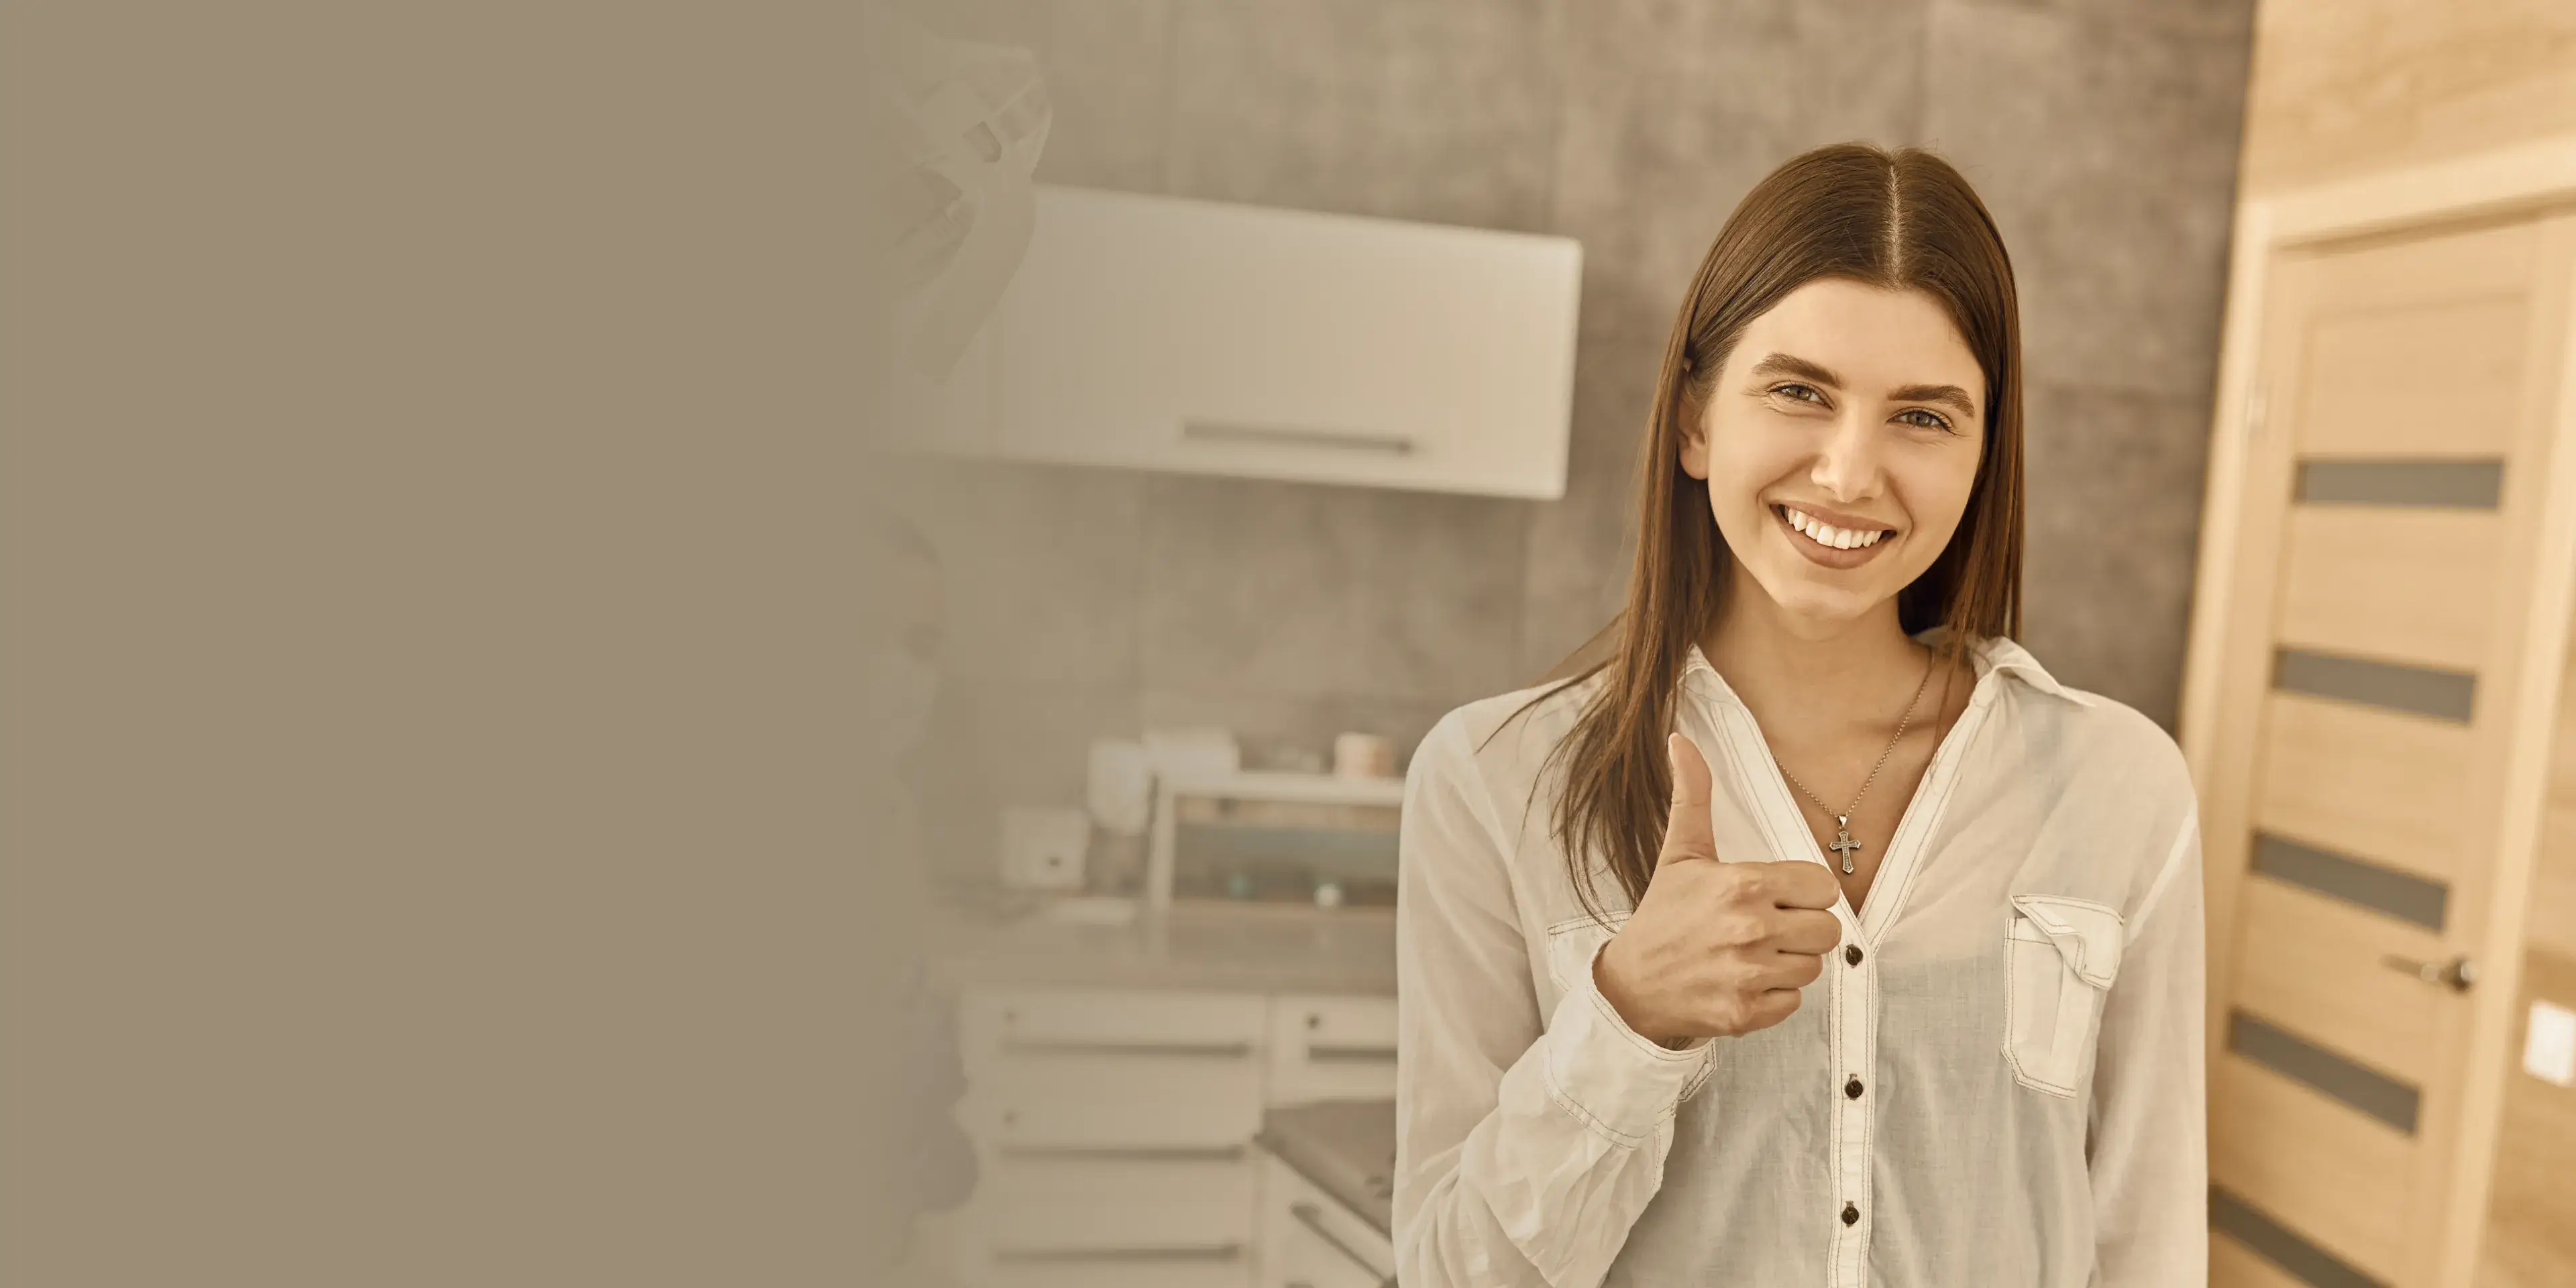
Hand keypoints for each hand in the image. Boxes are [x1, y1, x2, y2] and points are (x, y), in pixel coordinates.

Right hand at [1592, 732, 1844, 1043]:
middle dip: (1801, 930)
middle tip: (1766, 929)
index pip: (1823, 888)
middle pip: (1828, 931)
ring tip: (1751, 956)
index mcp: (1744, 884)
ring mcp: (1748, 975)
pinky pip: (1793, 1002)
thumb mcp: (1680, 853)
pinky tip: (1743, 982)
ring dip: (1788, 963)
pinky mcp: (1746, 1013)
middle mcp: (1750, 929)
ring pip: (1812, 968)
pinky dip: (1773, 996)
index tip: (1778, 898)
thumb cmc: (1662, 915)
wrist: (1629, 983)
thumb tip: (1680, 740)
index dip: (1804, 894)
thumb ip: (1693, 797)